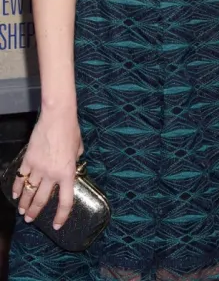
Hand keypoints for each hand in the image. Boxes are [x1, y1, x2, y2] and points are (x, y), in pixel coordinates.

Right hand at [12, 110, 82, 228]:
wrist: (58, 117)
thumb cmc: (71, 130)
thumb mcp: (78, 148)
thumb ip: (75, 159)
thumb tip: (73, 162)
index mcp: (68, 173)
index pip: (65, 201)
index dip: (61, 215)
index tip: (57, 225)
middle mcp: (52, 174)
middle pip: (42, 199)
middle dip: (35, 212)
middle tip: (30, 219)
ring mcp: (38, 168)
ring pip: (29, 191)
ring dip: (24, 203)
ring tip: (21, 210)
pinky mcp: (28, 159)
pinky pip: (21, 177)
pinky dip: (18, 187)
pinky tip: (16, 193)